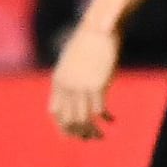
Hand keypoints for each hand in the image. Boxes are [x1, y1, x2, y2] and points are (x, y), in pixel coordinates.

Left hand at [50, 21, 119, 139]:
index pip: (55, 113)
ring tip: (100, 135)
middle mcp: (67, 86)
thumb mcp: (72, 63)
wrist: (98, 28)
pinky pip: (99, 111)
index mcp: (58, 81)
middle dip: (79, 133)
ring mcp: (81, 86)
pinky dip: (105, 118)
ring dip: (92, 131)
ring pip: (84, 120)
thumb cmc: (87, 44)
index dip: (63, 127)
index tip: (72, 135)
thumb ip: (70, 81)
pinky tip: (112, 119)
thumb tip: (73, 97)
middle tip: (90, 138)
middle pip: (69, 120)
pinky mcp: (97, 85)